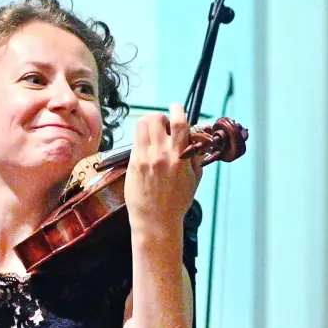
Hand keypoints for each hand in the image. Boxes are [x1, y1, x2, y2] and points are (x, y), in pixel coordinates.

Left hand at [124, 104, 202, 242]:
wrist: (156, 220)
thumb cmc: (178, 202)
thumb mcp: (195, 179)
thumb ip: (194, 156)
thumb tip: (194, 139)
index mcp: (180, 157)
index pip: (178, 123)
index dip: (177, 110)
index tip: (176, 107)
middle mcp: (160, 154)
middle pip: (155, 118)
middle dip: (160, 117)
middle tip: (164, 125)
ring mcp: (144, 158)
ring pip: (141, 125)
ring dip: (149, 124)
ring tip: (154, 134)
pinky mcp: (133, 163)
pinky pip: (136, 140)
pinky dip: (142, 138)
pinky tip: (147, 148)